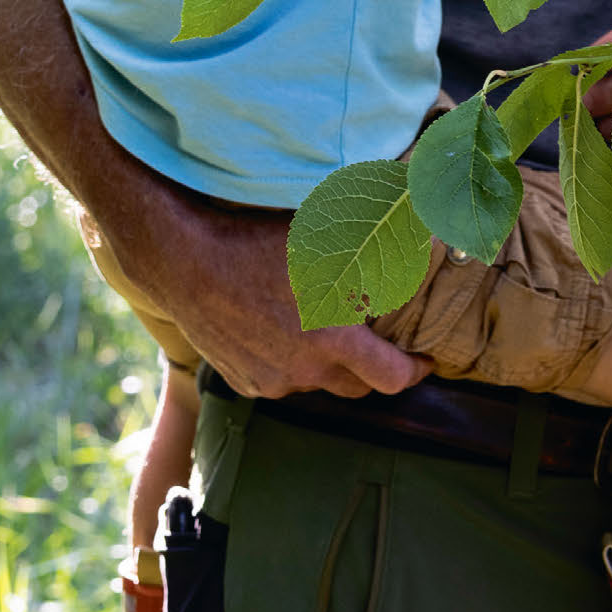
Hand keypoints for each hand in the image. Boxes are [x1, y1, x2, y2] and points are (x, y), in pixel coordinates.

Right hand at [100, 197, 428, 401]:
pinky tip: (286, 333)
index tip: (426, 360)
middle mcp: (304, 369)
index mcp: (332, 340)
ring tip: (327, 329)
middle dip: (376, 370)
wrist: (185, 261)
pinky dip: (293, 363)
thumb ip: (377, 241)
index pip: (392, 378)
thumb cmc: (258, 241)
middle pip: (358, 388)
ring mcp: (271, 381)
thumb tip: (424, 223)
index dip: (416, 372)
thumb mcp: (326, 236)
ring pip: (317, 381)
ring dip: (330, 363)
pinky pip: (281, 380)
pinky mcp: (244, 382)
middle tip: (382, 346)